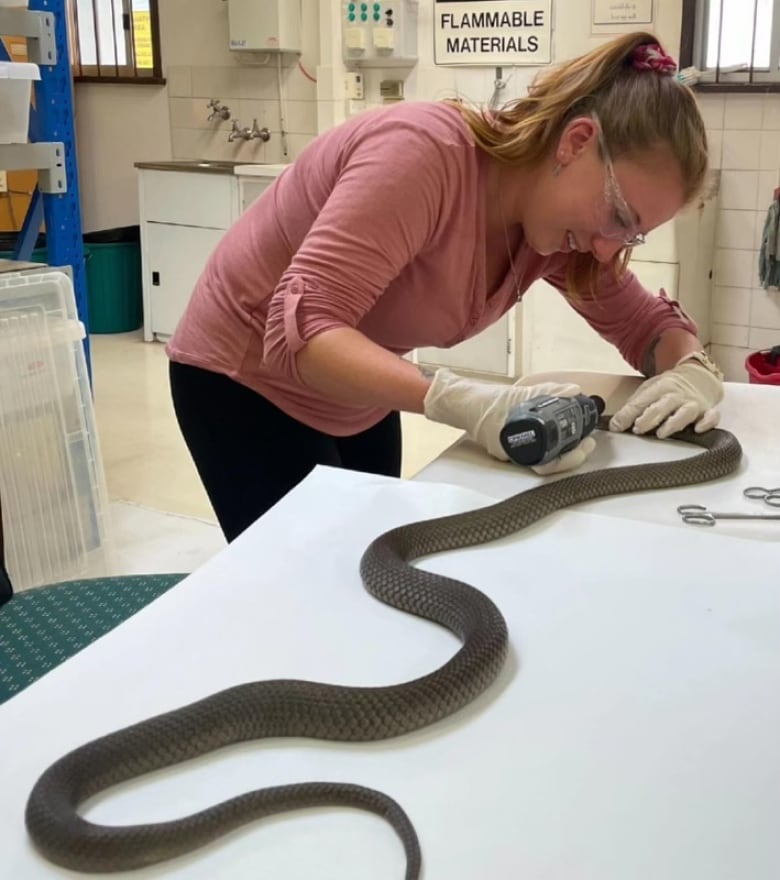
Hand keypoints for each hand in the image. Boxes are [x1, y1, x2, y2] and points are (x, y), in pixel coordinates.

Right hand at [423, 368, 596, 474]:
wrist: (462, 402)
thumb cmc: (485, 403)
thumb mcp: (518, 395)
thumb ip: (546, 393)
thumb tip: (574, 390)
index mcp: (515, 450)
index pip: (547, 465)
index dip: (569, 459)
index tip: (585, 446)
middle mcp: (517, 455)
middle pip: (550, 463)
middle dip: (572, 454)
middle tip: (589, 441)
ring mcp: (515, 450)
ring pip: (545, 456)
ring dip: (565, 448)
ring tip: (580, 434)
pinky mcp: (516, 440)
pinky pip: (538, 444)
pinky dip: (552, 437)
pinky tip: (563, 427)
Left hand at [609, 355, 723, 438]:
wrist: (698, 376)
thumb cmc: (669, 388)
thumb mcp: (649, 390)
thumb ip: (633, 407)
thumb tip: (615, 425)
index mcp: (660, 388)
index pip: (642, 401)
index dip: (628, 414)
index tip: (617, 426)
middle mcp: (677, 395)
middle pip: (662, 406)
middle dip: (649, 418)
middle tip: (638, 429)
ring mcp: (694, 403)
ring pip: (685, 412)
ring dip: (673, 423)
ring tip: (661, 433)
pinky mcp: (708, 411)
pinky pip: (711, 417)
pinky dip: (707, 423)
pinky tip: (698, 429)